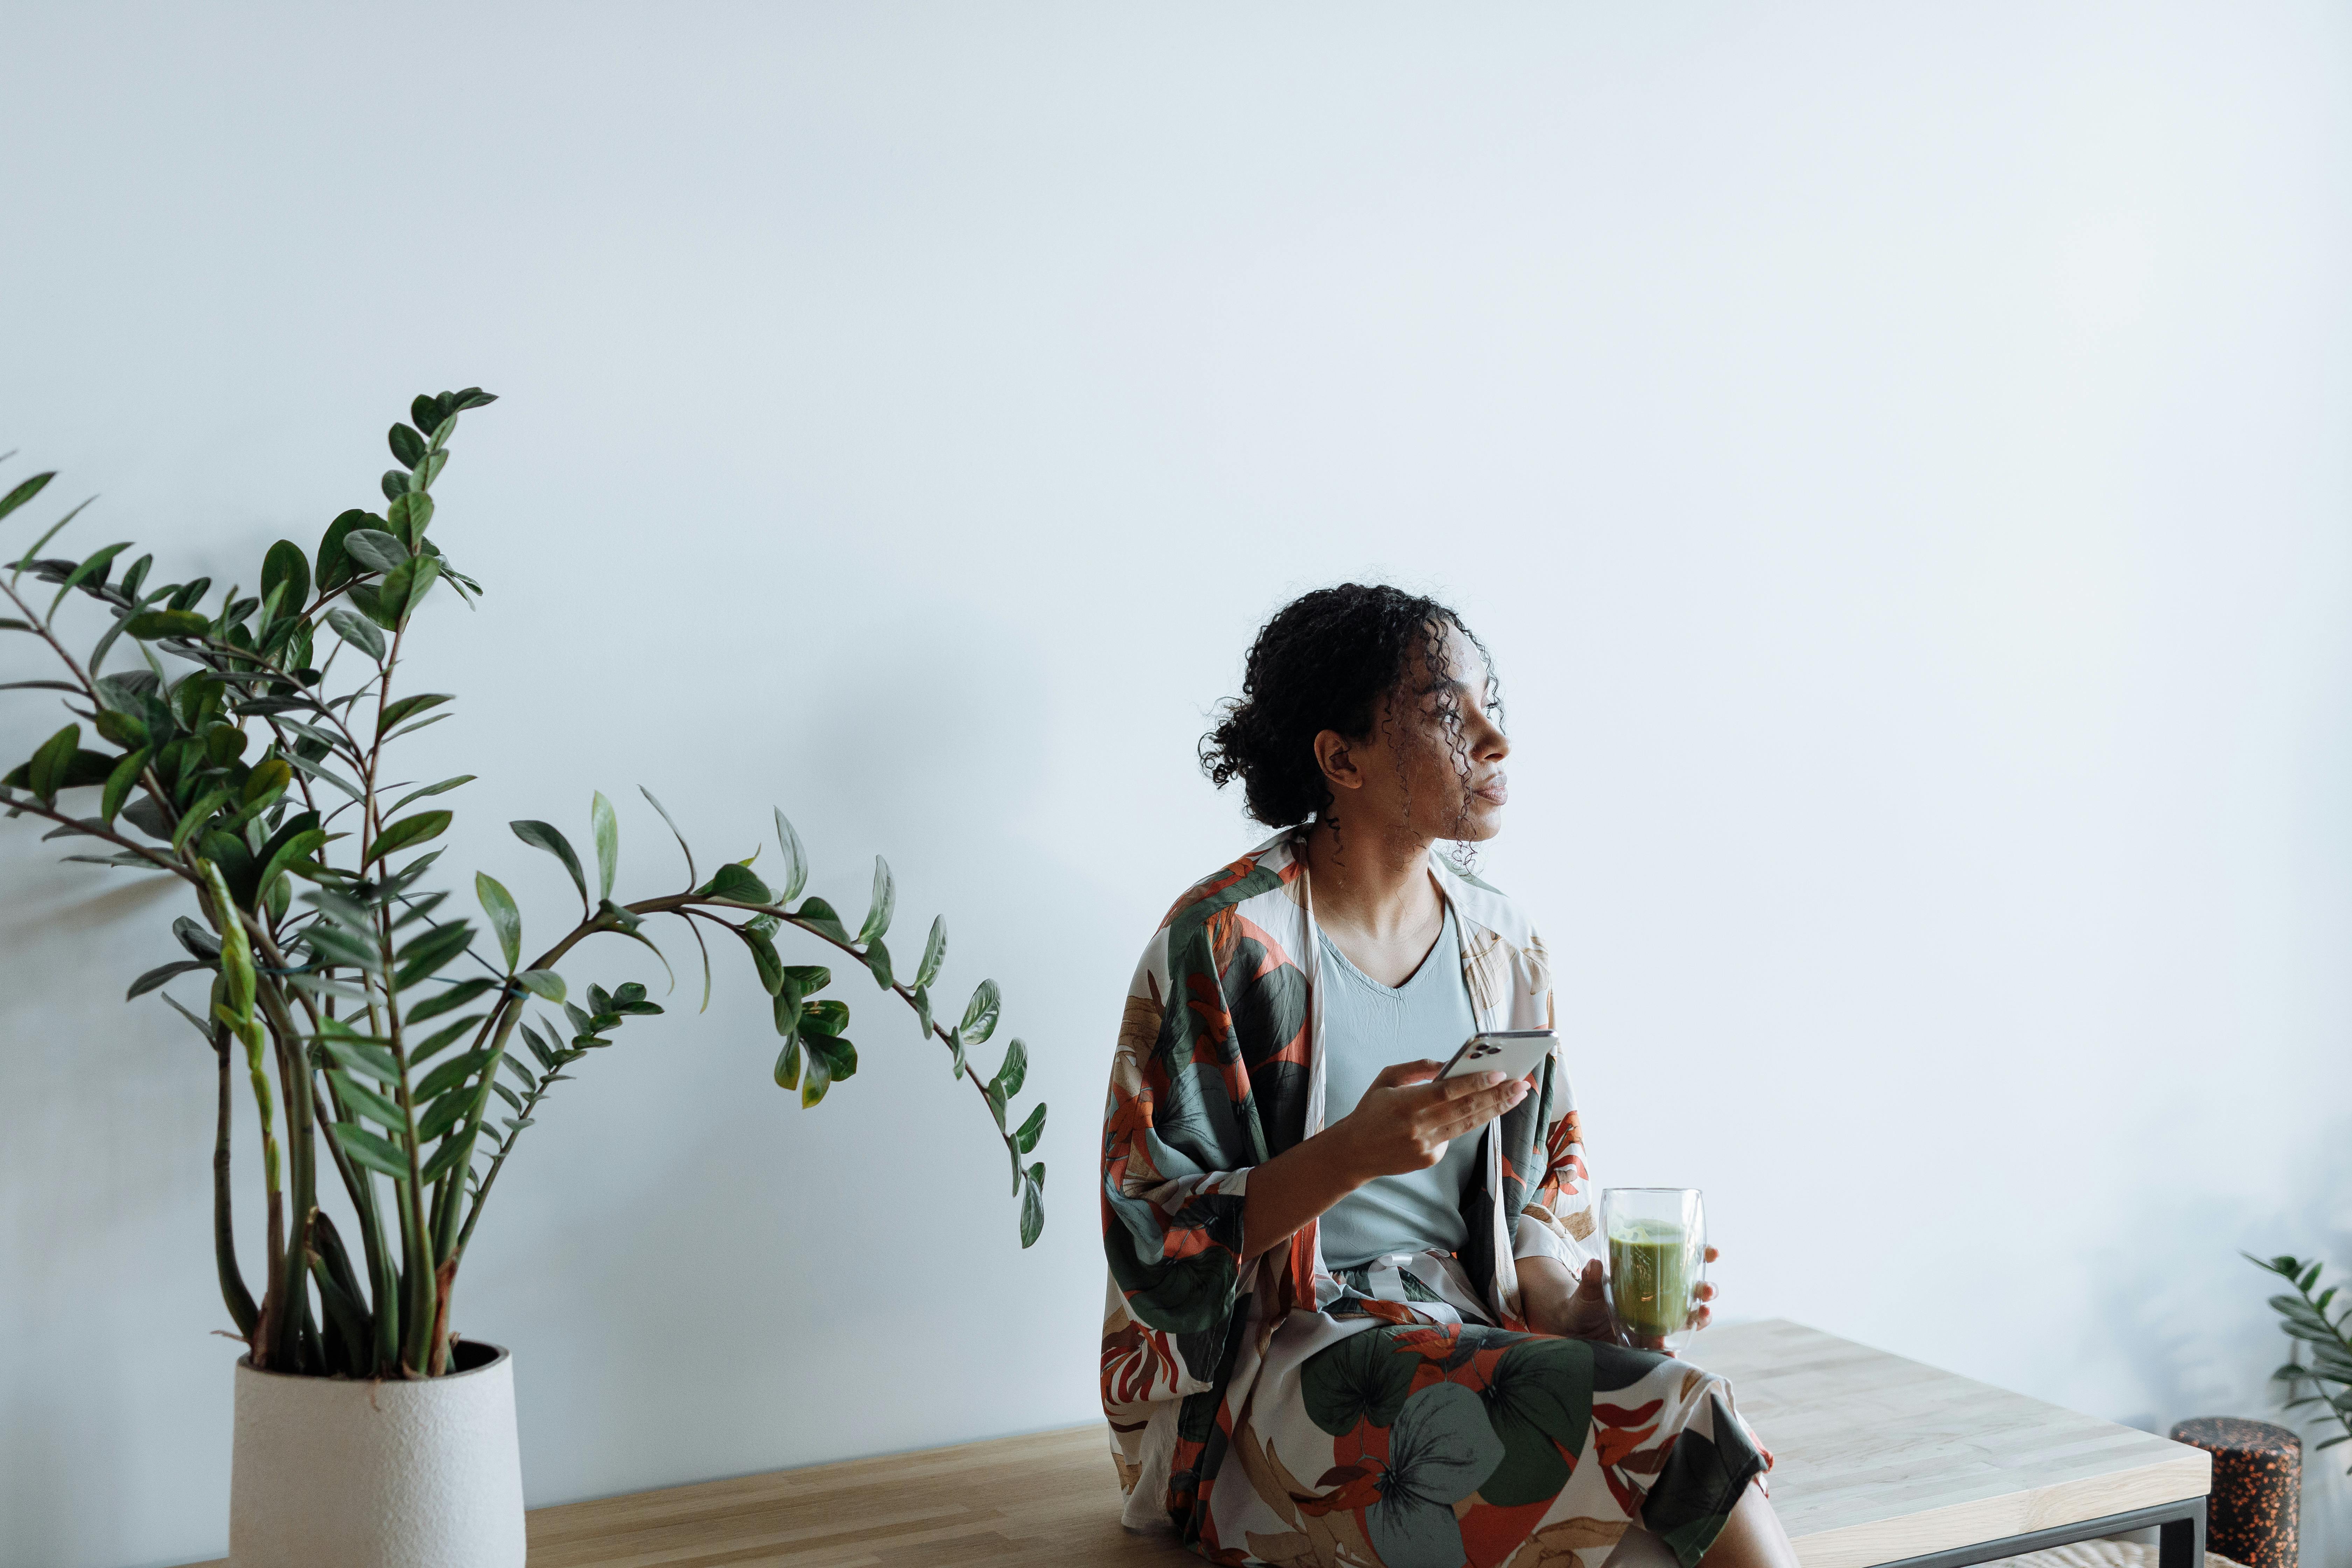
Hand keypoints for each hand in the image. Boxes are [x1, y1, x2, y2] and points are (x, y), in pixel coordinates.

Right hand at [1330, 1060, 1529, 1179]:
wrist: (1354, 1153)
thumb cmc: (1371, 1110)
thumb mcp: (1386, 1079)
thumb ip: (1417, 1068)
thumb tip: (1448, 1064)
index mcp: (1406, 1103)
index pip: (1448, 1092)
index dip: (1476, 1083)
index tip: (1500, 1073)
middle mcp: (1419, 1127)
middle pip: (1466, 1109)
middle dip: (1498, 1096)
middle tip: (1522, 1084)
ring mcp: (1426, 1146)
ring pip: (1468, 1125)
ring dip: (1496, 1109)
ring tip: (1517, 1096)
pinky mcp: (1430, 1159)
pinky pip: (1454, 1137)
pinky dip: (1467, 1122)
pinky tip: (1482, 1111)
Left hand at [1533, 1250, 1720, 1347]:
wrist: (1576, 1331)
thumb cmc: (1586, 1302)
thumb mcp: (1588, 1289)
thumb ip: (1591, 1279)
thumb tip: (1594, 1264)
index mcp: (1652, 1277)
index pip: (1683, 1262)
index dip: (1702, 1255)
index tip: (1712, 1252)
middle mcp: (1662, 1299)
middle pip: (1694, 1292)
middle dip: (1706, 1290)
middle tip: (1707, 1291)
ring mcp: (1660, 1322)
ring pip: (1690, 1319)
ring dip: (1699, 1318)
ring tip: (1700, 1316)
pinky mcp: (1652, 1344)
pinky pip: (1670, 1349)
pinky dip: (1673, 1351)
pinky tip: (1673, 1353)